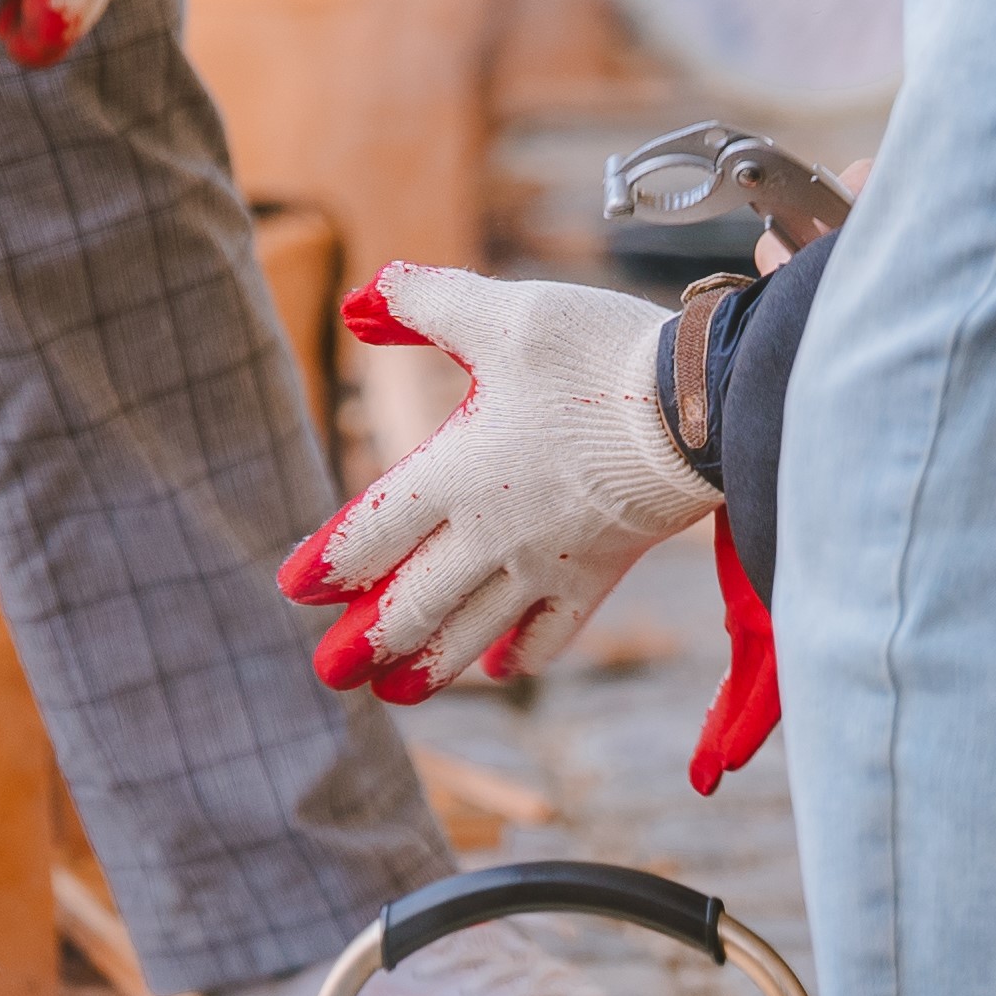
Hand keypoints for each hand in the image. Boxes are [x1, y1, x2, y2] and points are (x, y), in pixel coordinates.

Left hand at [276, 266, 713, 695]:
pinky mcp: (599, 573)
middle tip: (330, 674)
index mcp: (455, 472)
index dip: (330, 561)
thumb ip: (422, 301)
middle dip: (366, 642)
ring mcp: (546, 562)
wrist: (699, 406)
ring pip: (474, 631)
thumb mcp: (500, 311)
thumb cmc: (596, 355)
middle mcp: (491, 532)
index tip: (295, 589)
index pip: (372, 530)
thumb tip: (357, 299)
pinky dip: (523, 654)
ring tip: (397, 696)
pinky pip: (552, 631)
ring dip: (430, 667)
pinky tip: (504, 667)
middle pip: (413, 602)